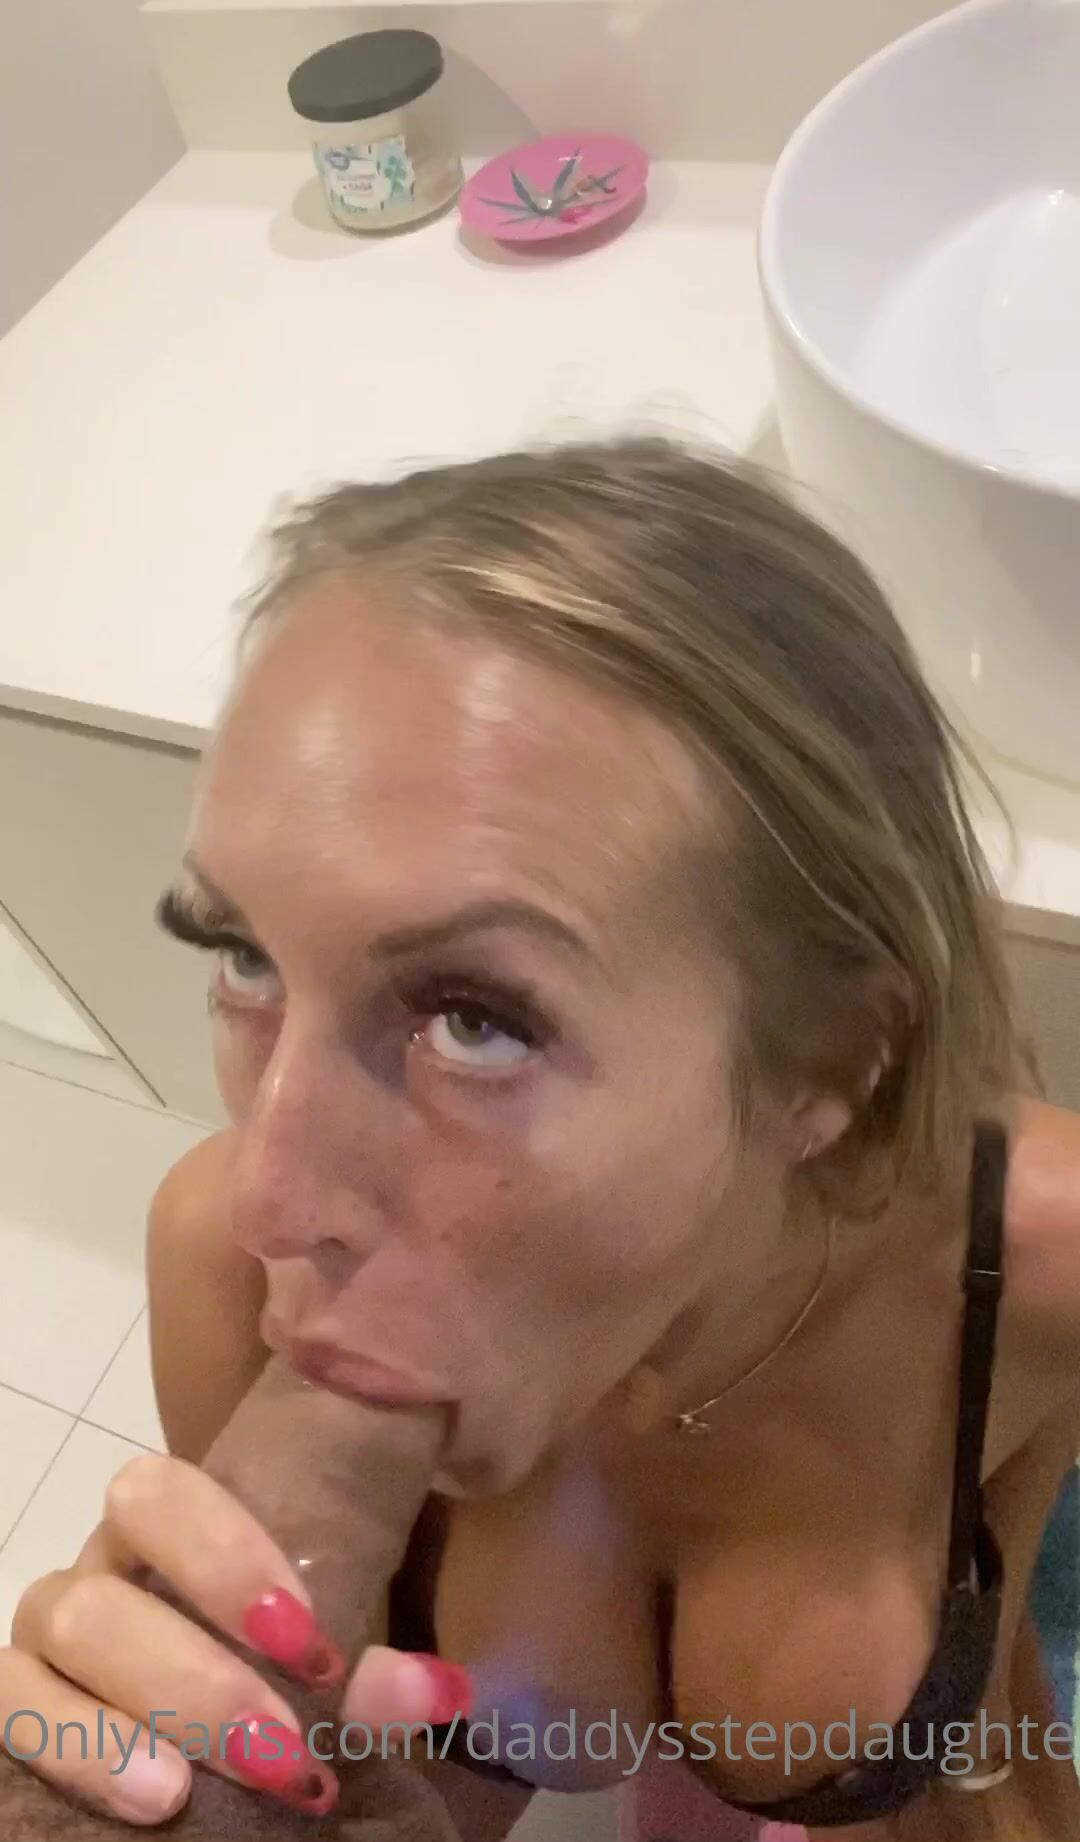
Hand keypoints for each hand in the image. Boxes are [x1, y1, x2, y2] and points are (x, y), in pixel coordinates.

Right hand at [0, 1454, 469, 1827]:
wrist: (222, 1738)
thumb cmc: (278, 1679)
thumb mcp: (328, 1678)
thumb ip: (372, 1680)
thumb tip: (439, 1691)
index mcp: (170, 1530)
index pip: (159, 1493)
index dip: (224, 1560)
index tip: (308, 1642)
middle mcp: (99, 1573)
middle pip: (103, 1594)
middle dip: (193, 1679)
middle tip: (280, 1749)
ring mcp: (46, 1643)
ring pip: (47, 1643)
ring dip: (110, 1727)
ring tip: (175, 1796)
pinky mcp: (19, 1708)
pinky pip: (5, 1707)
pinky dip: (66, 1751)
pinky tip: (141, 1798)